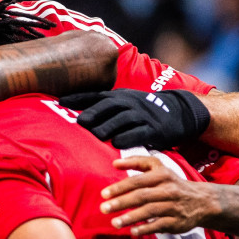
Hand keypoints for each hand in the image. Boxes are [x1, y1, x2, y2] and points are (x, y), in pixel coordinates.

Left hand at [59, 89, 210, 149]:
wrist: (178, 112)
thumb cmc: (142, 110)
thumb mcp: (123, 102)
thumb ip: (100, 106)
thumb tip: (71, 108)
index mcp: (119, 96)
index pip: (96, 95)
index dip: (79, 98)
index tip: (60, 101)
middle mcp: (130, 103)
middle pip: (109, 106)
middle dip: (94, 113)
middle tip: (80, 122)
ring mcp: (143, 115)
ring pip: (123, 119)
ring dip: (108, 127)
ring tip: (95, 135)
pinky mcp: (155, 129)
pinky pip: (140, 133)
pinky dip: (128, 138)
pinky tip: (117, 143)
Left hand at [100, 156, 217, 235]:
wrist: (202, 201)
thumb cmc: (172, 183)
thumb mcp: (158, 168)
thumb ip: (137, 162)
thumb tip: (115, 162)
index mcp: (162, 175)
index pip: (137, 181)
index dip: (120, 187)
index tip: (104, 194)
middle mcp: (168, 190)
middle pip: (142, 196)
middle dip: (121, 203)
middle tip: (104, 208)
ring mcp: (174, 206)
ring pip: (150, 211)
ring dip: (130, 218)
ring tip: (114, 223)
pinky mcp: (177, 222)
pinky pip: (160, 225)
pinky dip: (146, 229)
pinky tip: (132, 231)